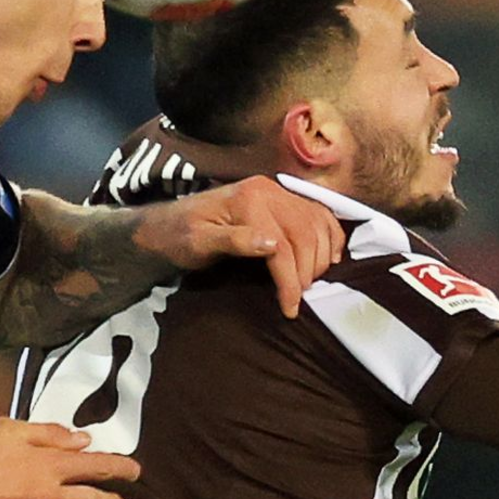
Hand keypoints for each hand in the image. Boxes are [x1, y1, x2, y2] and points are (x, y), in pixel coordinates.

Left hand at [135, 174, 343, 317]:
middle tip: (298, 298)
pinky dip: (330, 235)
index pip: (282, 244)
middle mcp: (268, 190)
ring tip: (308, 284)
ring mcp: (277, 192)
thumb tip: (273, 245)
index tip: (290, 308)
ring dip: (321, 256)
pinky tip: (329, 258)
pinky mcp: (282, 199)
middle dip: (307, 271)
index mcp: (248, 199)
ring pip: (317, 223)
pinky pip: (318, 214)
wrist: (169, 223)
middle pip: (305, 233)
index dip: (290, 279)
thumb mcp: (198, 243)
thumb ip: (234, 241)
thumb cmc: (180, 237)